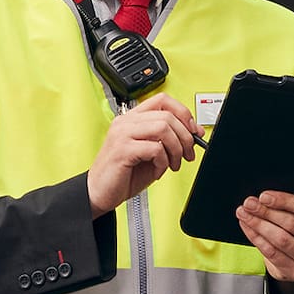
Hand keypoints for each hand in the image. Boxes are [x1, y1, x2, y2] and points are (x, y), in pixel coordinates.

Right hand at [88, 94, 202, 216]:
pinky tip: (158, 171)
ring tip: (173, 164)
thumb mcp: (151, 154)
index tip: (194, 131)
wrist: (99, 193)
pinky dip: (163, 162)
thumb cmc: (123, 174)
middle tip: (187, 154)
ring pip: (163, 128)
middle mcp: (126, 122)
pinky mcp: (122, 149)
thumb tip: (194, 133)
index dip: (184, 113)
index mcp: (132, 119)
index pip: (163, 100)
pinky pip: (155, 148)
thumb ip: (168, 140)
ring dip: (176, 149)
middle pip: (167, 115)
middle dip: (185, 137)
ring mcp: (122, 134)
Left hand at [237, 163, 293, 282]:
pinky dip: (256, 238)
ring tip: (244, 213)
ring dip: (258, 224)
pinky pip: (271, 253)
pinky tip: (247, 227)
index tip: (264, 195)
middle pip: (292, 224)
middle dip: (266, 212)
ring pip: (280, 239)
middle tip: (249, 203)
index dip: (284, 201)